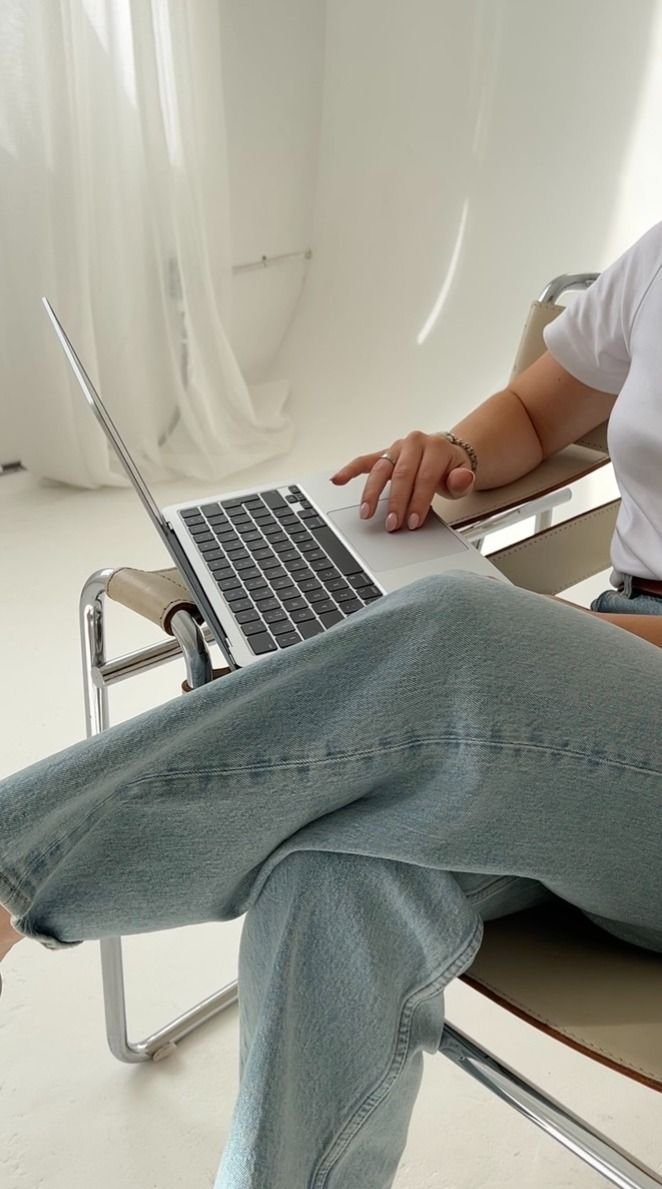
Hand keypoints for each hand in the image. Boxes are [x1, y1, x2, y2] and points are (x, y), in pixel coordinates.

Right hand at [331, 431, 475, 531]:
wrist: (445, 453)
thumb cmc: (450, 467)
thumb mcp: (463, 474)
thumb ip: (462, 480)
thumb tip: (461, 478)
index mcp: (435, 447)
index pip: (425, 477)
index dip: (419, 501)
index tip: (413, 521)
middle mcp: (413, 444)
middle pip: (402, 475)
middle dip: (396, 502)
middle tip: (392, 524)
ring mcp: (396, 448)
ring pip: (380, 469)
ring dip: (372, 493)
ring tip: (366, 512)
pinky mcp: (383, 454)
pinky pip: (364, 461)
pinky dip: (350, 470)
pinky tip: (338, 480)